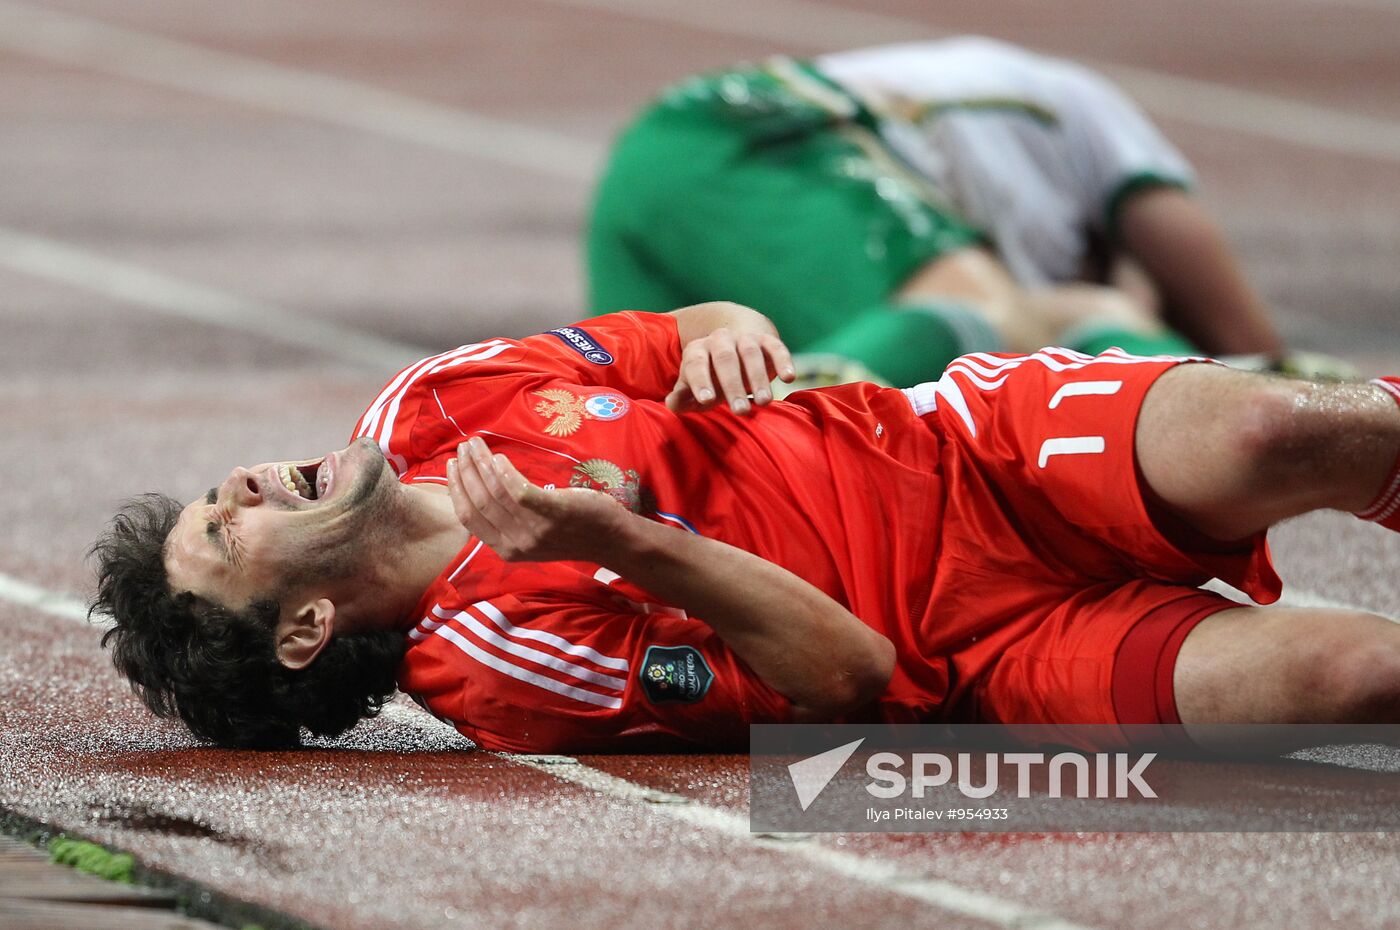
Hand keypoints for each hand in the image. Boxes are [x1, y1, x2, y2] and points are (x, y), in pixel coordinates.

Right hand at [447, 437, 623, 561]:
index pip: (468, 518)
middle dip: (465, 471)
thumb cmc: (571, 530)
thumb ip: (508, 523)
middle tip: (463, 447)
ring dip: (480, 464)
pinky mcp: (551, 512)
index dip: (456, 490)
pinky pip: (517, 489)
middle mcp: (516, 542)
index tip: (451, 467)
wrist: (610, 538)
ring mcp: (534, 529)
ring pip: (494, 492)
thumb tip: (481, 492)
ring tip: (476, 444)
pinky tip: (499, 456)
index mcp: (506, 549)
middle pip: (478, 502)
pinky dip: (503, 471)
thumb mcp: (532, 535)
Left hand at [664, 326, 794, 415]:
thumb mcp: (693, 388)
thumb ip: (682, 397)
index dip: (701, 381)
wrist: (734, 346)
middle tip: (741, 411)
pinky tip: (789, 378)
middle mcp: (719, 339)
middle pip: (725, 359)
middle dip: (733, 385)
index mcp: (697, 350)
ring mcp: (744, 338)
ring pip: (750, 353)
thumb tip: (673, 403)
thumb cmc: (710, 378)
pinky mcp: (767, 340)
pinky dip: (783, 360)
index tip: (707, 401)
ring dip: (758, 377)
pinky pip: (776, 347)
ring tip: (764, 402)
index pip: (696, 364)